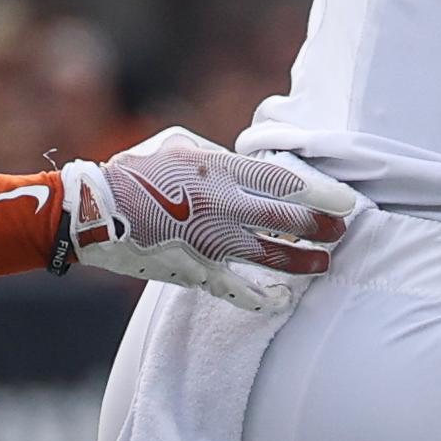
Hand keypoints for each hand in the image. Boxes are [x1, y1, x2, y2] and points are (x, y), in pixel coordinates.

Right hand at [55, 129, 360, 313]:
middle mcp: (224, 209)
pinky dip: (268, 298)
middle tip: (341, 231)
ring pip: (275, 258)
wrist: (95, 214)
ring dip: (306, 261)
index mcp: (220, 171)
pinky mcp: (199, 274)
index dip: (323, 195)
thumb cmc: (136, 170)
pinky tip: (285, 298)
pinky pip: (243, 292)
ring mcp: (214, 245)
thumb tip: (250, 162)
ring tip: (324, 262)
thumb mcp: (179, 142)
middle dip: (322, 227)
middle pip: (290, 222)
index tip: (345, 202)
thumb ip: (220, 152)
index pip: (286, 185)